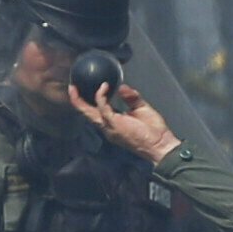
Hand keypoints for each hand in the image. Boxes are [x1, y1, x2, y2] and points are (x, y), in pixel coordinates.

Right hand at [65, 77, 181, 165]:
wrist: (160, 145)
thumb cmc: (154, 131)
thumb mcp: (141, 108)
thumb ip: (131, 98)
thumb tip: (122, 87)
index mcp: (113, 124)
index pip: (96, 113)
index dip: (88, 102)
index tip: (84, 89)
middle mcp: (108, 127)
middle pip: (87, 113)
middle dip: (77, 101)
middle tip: (72, 87)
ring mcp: (110, 127)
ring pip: (89, 112)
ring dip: (81, 99)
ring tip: (76, 86)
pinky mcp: (114, 123)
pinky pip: (102, 107)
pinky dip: (101, 96)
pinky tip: (104, 87)